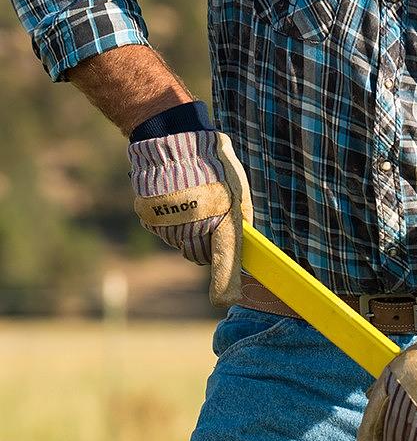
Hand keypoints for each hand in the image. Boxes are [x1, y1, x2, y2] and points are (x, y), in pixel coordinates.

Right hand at [128, 130, 252, 305]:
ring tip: (192, 202)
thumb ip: (241, 219)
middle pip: (200, 256)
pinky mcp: (149, 219)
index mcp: (218, 217)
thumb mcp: (238, 189)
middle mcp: (191, 225)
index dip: (225, 282)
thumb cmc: (213, 164)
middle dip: (207, 246)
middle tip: (210, 221)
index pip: (223, 258)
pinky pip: (165, 233)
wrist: (171, 141)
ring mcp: (167, 224)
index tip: (225, 299)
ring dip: (189, 233)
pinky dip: (171, 224)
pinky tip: (176, 201)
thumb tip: (244, 243)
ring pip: (182, 245)